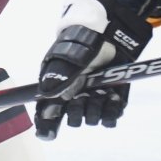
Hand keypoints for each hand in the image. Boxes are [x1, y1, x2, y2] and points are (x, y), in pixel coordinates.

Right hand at [34, 0, 152, 139]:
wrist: (113, 27)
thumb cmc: (85, 37)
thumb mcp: (69, 53)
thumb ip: (59, 74)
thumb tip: (47, 95)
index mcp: (58, 85)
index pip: (47, 112)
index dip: (46, 125)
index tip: (49, 133)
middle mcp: (75, 94)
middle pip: (71, 118)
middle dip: (76, 113)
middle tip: (81, 100)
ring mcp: (94, 96)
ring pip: (92, 118)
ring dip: (96, 110)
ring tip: (101, 94)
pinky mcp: (114, 96)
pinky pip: (111, 115)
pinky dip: (112, 111)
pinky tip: (113, 100)